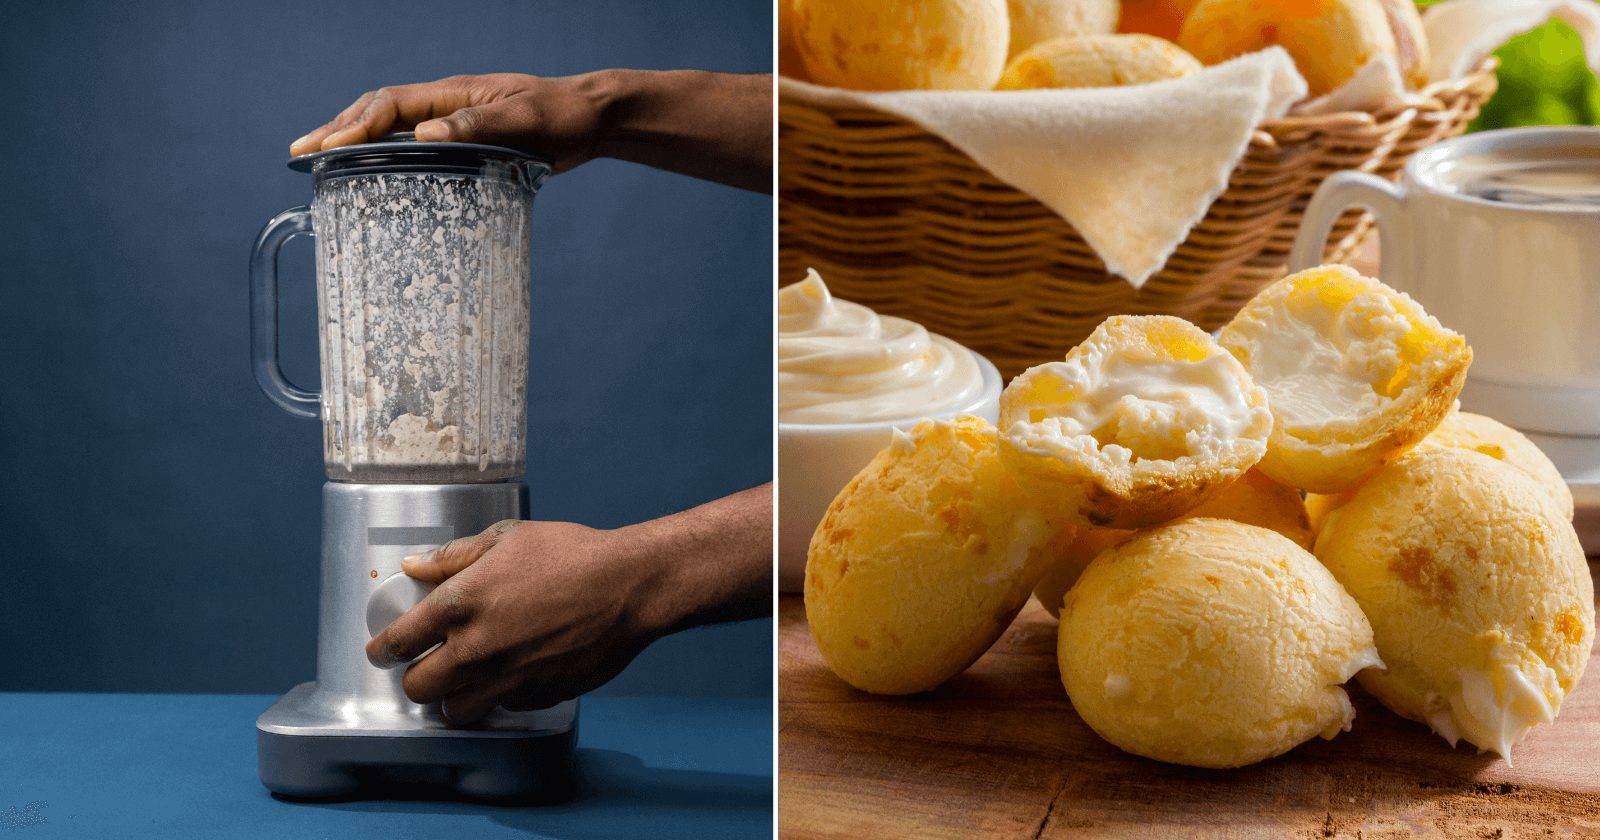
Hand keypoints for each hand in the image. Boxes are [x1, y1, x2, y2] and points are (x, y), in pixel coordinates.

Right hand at [289, 72, 614, 172]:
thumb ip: (478, 126)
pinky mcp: (463, 140)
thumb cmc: (562, 116)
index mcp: (452, 94)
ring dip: (353, 138)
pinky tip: (371, 171)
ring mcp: (452, 120)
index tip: (324, 147)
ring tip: (318, 157)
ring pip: (390, 125)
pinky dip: (384, 152)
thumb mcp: (524, 121)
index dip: (354, 126)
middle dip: (337, 128)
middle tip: (299, 151)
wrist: (590, 118)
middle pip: (377, 111)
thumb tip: (424, 133)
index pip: (389, 106)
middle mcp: (445, 104)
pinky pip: (412, 142)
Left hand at [365, 519, 660, 720]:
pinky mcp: (535, 696)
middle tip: (427, 666)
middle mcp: (476, 649)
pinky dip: (498, 698)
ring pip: (453, 712)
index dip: (382, 650)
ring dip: (452, 699)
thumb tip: (415, 565)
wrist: (628, 588)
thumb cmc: (572, 556)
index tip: (381, 652)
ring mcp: (505, 678)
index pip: (398, 642)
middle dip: (415, 678)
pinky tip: (510, 676)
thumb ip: (455, 556)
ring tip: (463, 682)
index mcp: (460, 604)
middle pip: (417, 688)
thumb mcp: (510, 538)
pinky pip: (501, 708)